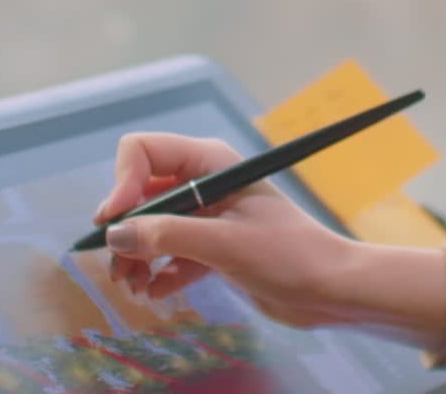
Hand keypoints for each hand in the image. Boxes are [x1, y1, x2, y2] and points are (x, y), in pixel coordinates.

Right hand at [92, 133, 358, 328]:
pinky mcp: (213, 247)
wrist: (330, 289)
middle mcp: (204, 183)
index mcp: (210, 163)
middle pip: (141, 194)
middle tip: (118, 269)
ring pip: (152, 226)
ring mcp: (208, 216)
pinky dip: (160, 272)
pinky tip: (159, 292)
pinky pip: (171, 253)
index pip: (143, 153)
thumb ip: (167, 236)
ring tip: (135, 287)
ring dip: (137, 256)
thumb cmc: (289, 254)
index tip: (116, 223)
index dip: (122, 184)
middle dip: (125, 229)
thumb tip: (115, 236)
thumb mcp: (223, 243)